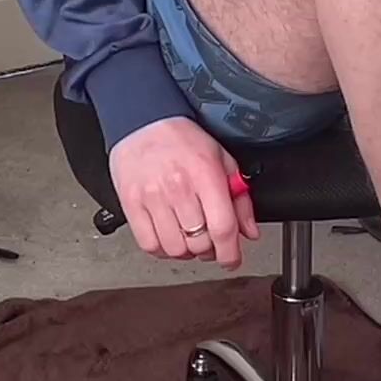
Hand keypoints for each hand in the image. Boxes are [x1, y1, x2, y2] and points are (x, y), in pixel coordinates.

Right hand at [109, 117, 260, 268]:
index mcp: (205, 175)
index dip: (231, 254)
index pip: (222, 228)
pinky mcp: (131, 204)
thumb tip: (249, 230)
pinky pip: (149, 245)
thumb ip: (239, 197)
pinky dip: (162, 250)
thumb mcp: (221, 159)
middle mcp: (178, 188)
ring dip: (186, 252)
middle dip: (210, 251)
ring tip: (188, 238)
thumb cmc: (182, 139)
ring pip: (175, 249)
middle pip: (200, 243)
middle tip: (210, 242)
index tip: (232, 259)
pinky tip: (169, 237)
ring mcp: (152, 198)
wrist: (142, 121)